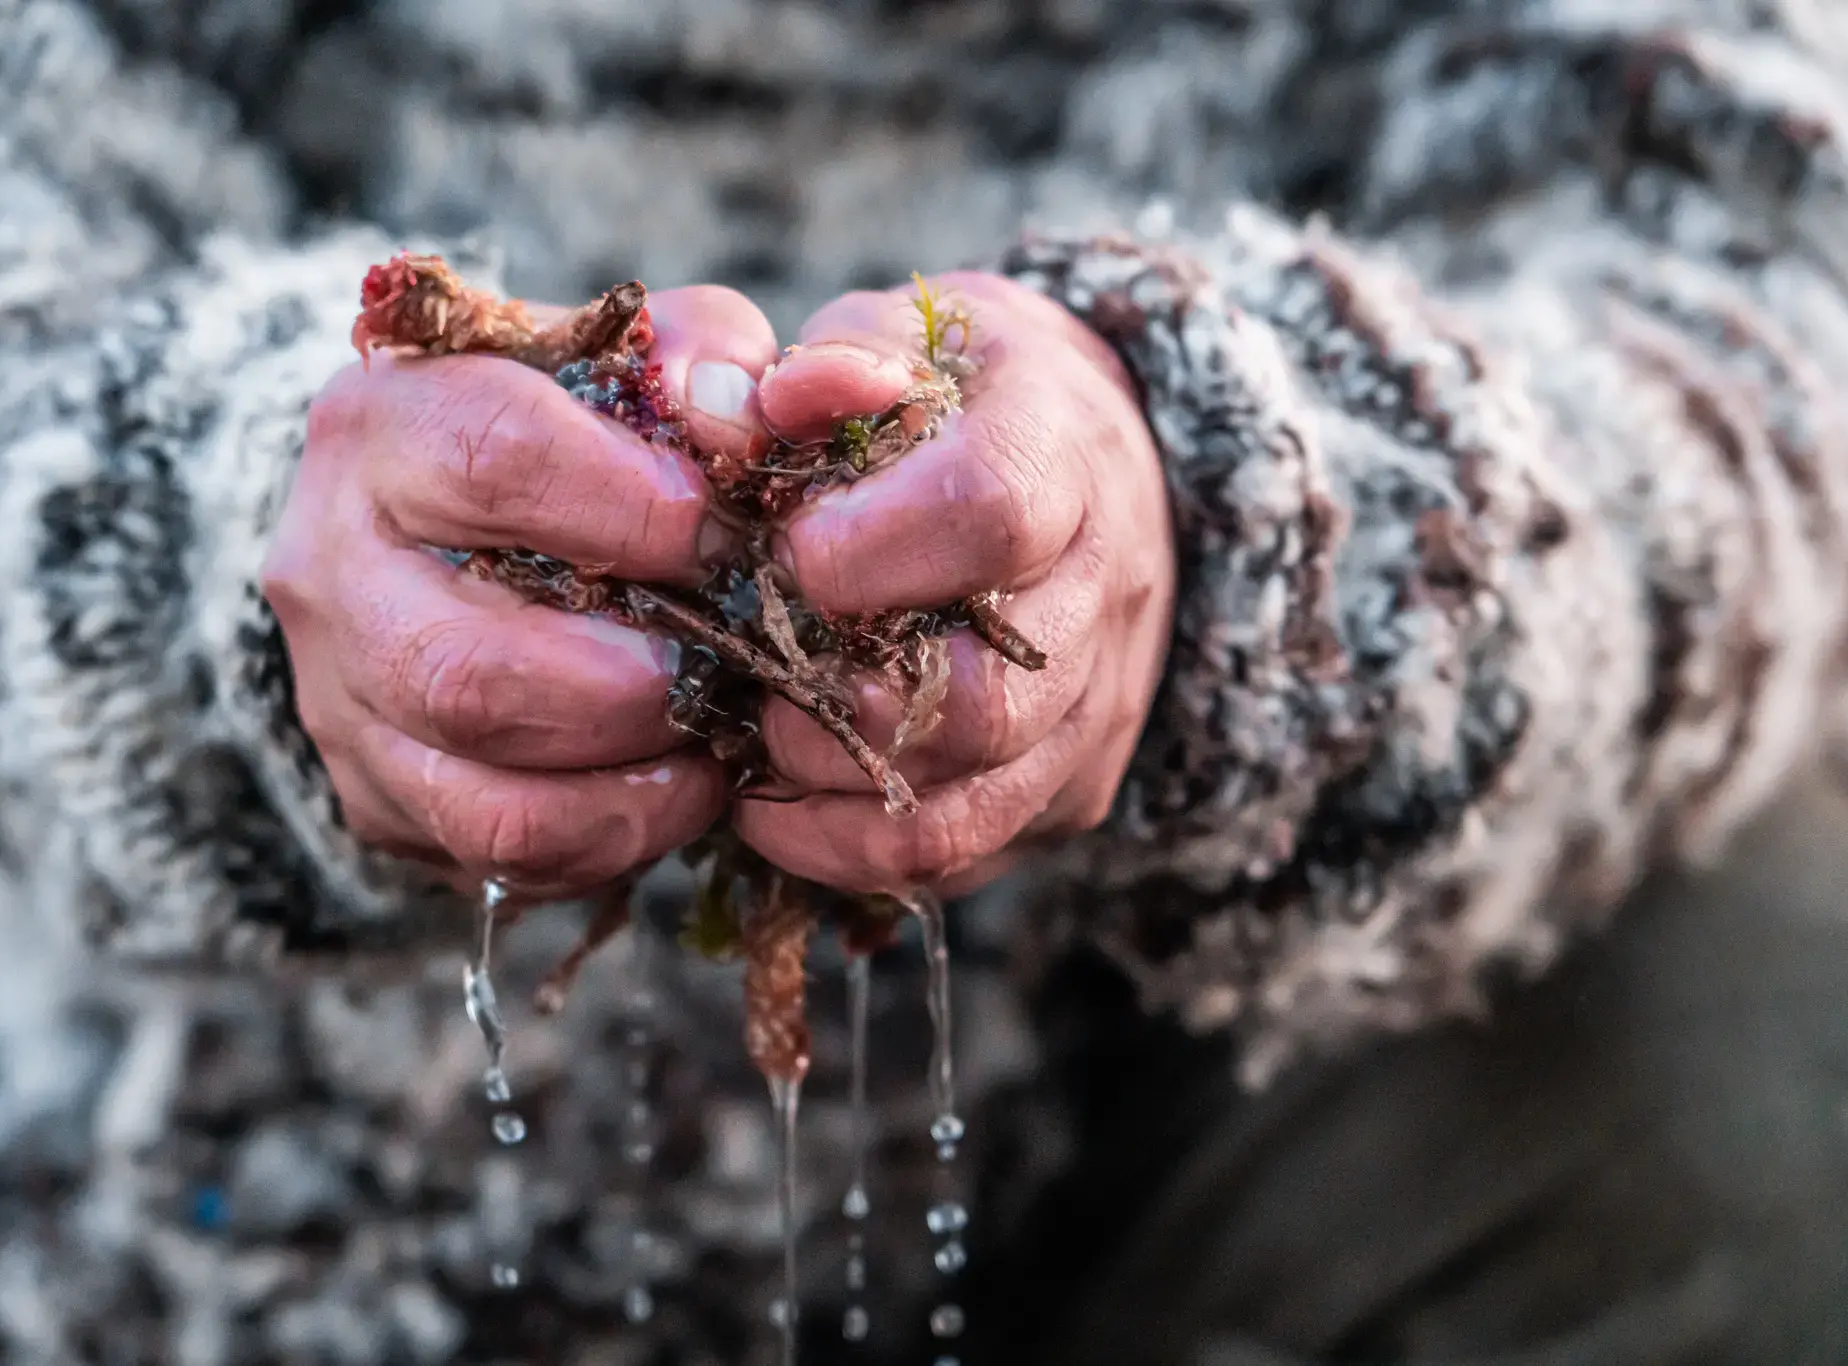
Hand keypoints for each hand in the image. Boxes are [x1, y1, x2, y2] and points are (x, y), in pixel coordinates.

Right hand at [265, 286, 777, 895]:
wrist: (429, 522)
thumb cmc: (555, 430)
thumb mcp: (622, 357)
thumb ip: (696, 357)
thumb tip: (740, 415)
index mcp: (383, 426)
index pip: (494, 460)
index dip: (634, 509)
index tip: (723, 536)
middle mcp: (332, 568)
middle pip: (471, 670)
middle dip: (633, 686)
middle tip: (728, 664)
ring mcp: (340, 698)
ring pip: (486, 796)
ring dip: (633, 783)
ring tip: (712, 736)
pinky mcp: (377, 796)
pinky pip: (502, 856)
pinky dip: (614, 839)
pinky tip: (676, 788)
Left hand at [739, 272, 1174, 894]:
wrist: (1099, 470)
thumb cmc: (973, 400)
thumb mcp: (919, 339)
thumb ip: (837, 363)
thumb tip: (744, 411)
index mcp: (1066, 457)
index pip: (993, 513)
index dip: (871, 546)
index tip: (783, 551)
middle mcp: (1103, 595)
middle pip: (987, 696)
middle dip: (838, 697)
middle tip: (751, 665)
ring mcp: (1095, 707)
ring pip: (970, 801)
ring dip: (832, 787)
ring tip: (751, 737)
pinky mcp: (1068, 788)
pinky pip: (960, 853)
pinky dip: (848, 850)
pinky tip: (772, 804)